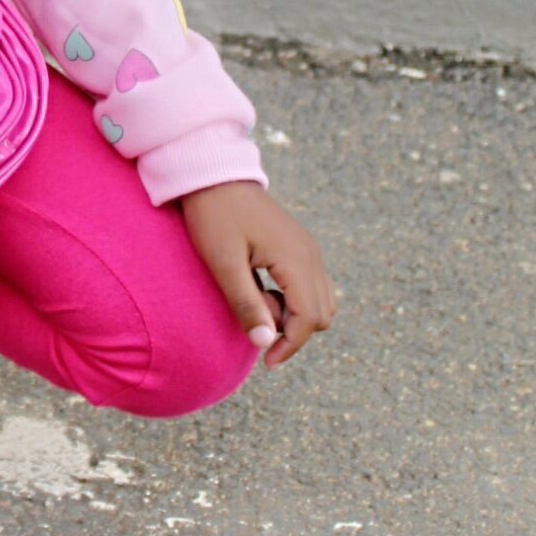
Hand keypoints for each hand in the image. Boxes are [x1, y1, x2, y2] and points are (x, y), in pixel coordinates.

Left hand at [178, 180, 338, 368]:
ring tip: (255, 301)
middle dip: (293, 329)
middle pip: (322, 314)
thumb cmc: (214, 217)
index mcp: (296, 259)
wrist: (213, 175)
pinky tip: (261, 288)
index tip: (265, 361)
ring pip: (321, 301)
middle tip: (254, 318)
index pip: (310, 319)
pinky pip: (310, 285)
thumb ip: (246, 303)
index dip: (290, 346)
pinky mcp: (299, 246)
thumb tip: (265, 343)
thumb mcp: (223, 263)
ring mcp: (308, 248)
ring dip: (293, 314)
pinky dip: (293, 298)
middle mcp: (311, 254)